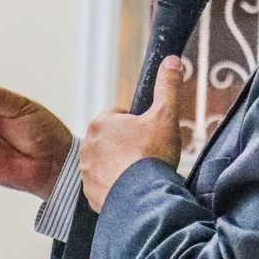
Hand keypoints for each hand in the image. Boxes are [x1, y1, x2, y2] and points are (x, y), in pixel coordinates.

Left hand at [80, 56, 182, 210]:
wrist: (142, 197)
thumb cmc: (152, 155)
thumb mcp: (165, 115)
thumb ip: (167, 86)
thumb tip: (172, 60)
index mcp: (102, 122)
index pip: (118, 116)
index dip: (136, 124)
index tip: (148, 135)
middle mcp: (88, 144)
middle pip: (110, 140)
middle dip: (125, 145)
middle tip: (146, 156)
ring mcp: (86, 170)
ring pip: (105, 162)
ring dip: (118, 166)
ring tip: (139, 174)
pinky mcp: (89, 192)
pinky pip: (102, 185)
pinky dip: (114, 186)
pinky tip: (131, 189)